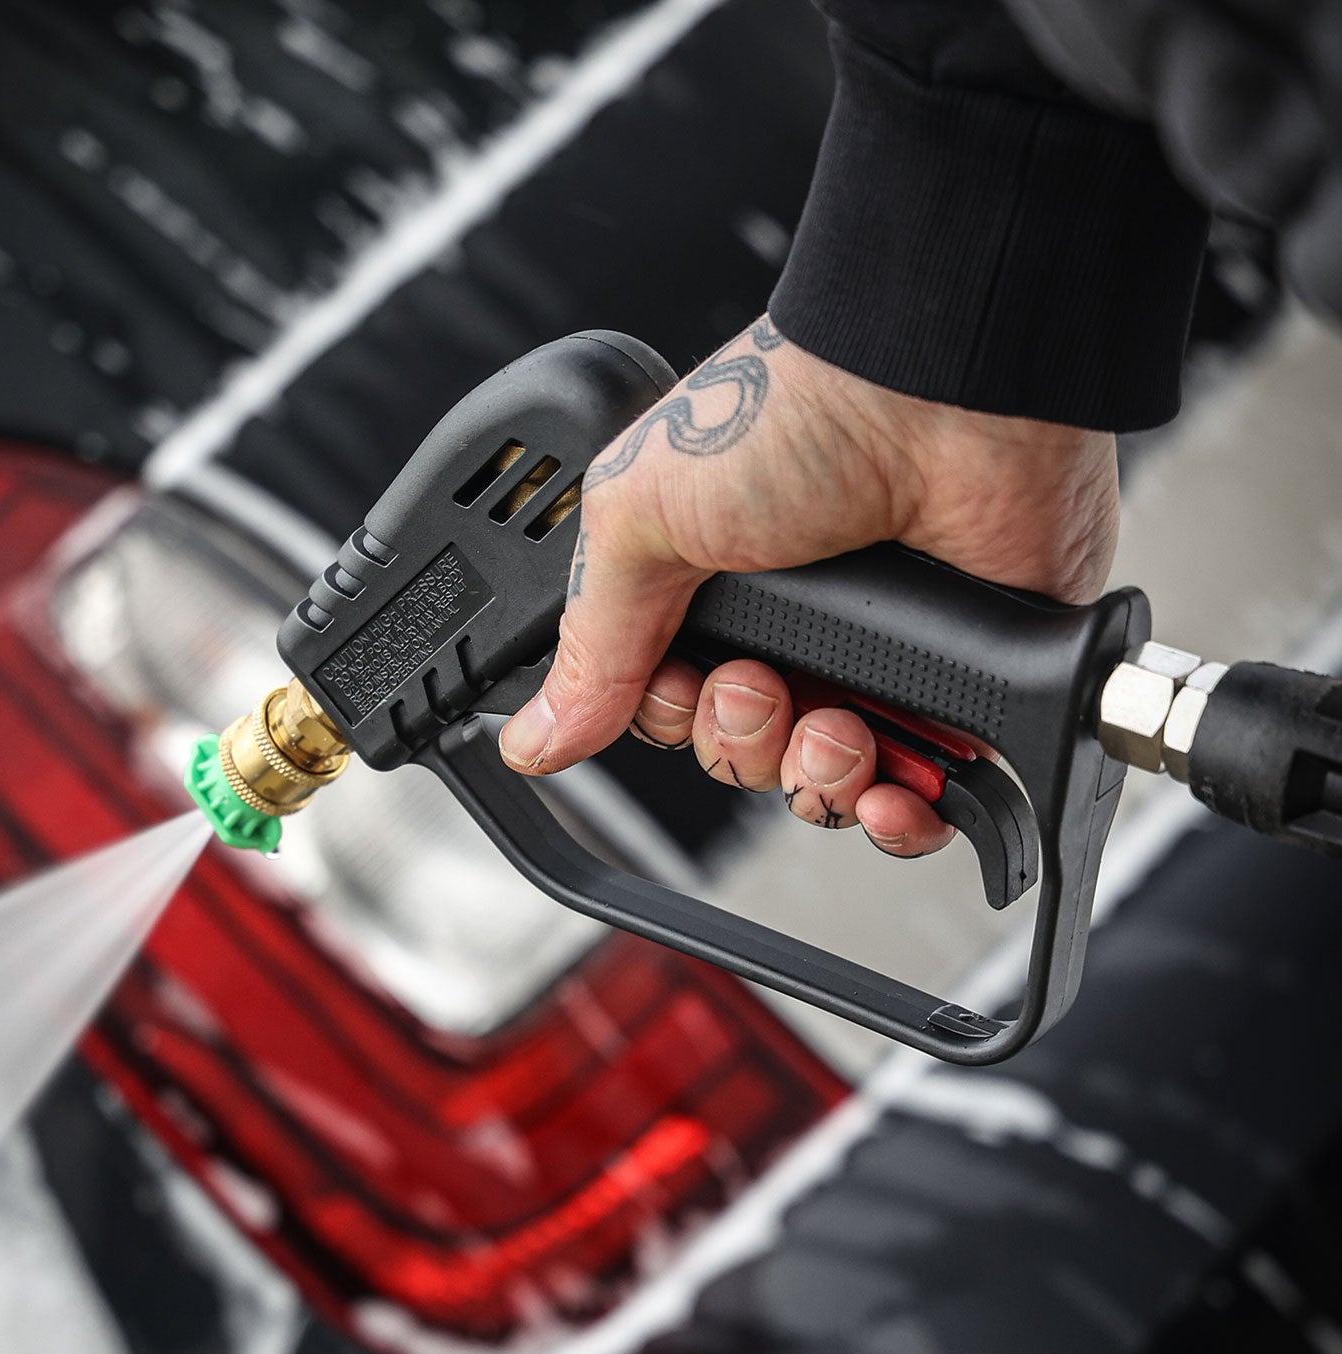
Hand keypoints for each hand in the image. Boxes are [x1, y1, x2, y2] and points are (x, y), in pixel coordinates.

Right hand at [498, 315, 1120, 855]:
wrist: (932, 397)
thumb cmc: (792, 423)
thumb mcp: (640, 523)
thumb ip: (589, 645)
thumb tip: (533, 737)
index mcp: (706, 595)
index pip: (668, 712)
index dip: (672, 721)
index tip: (684, 685)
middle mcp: (787, 632)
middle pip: (739, 757)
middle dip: (740, 742)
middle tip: (759, 681)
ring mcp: (873, 662)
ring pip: (819, 789)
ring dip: (814, 779)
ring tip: (834, 721)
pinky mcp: (956, 687)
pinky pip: (917, 800)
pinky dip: (900, 819)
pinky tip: (888, 792)